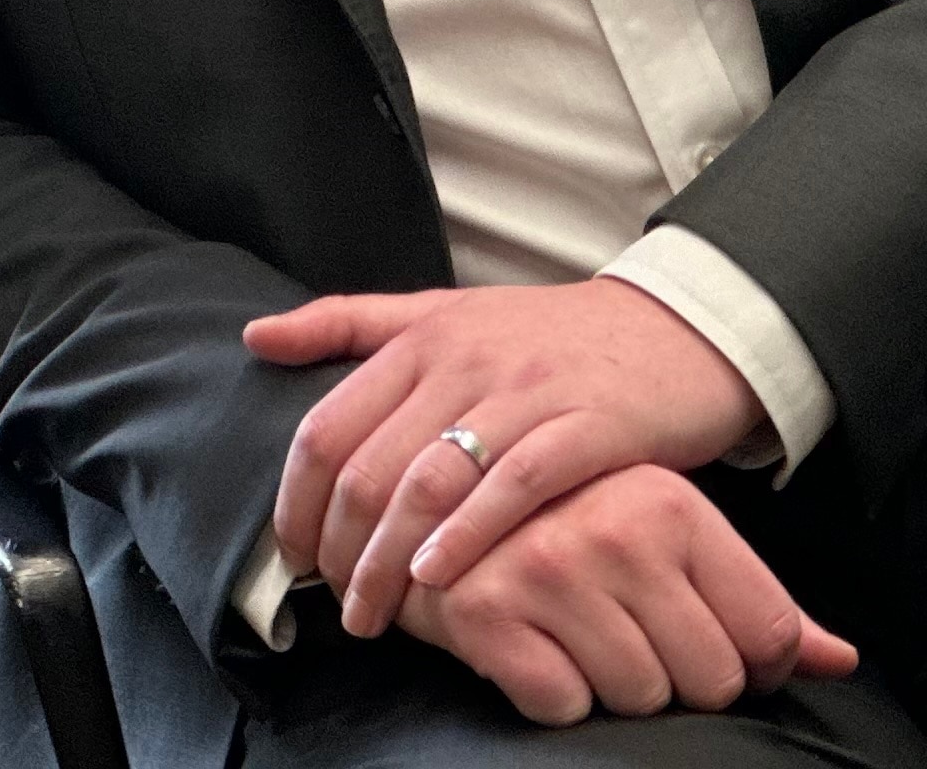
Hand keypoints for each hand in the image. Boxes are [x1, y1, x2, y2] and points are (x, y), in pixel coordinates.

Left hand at [245, 278, 765, 635]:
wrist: (672, 329)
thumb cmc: (547, 336)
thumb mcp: (444, 313)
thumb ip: (348, 322)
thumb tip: (254, 336)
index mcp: (421, 336)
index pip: (328, 428)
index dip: (298, 503)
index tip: (295, 556)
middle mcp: (464, 360)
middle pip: (371, 468)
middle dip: (340, 551)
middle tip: (337, 603)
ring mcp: (526, 392)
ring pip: (431, 483)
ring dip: (390, 562)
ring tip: (377, 614)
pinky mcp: (587, 425)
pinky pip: (513, 486)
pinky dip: (466, 536)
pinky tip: (437, 576)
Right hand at [390, 463, 856, 724]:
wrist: (432, 493)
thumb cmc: (569, 519)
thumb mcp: (667, 536)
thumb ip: (758, 602)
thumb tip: (841, 661)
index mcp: (673, 504)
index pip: (765, 635)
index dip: (745, 664)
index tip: (704, 645)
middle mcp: (617, 533)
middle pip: (709, 680)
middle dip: (676, 677)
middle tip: (628, 636)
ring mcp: (549, 571)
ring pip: (640, 699)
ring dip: (612, 686)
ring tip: (578, 635)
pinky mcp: (486, 612)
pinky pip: (562, 707)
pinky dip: (551, 693)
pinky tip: (533, 646)